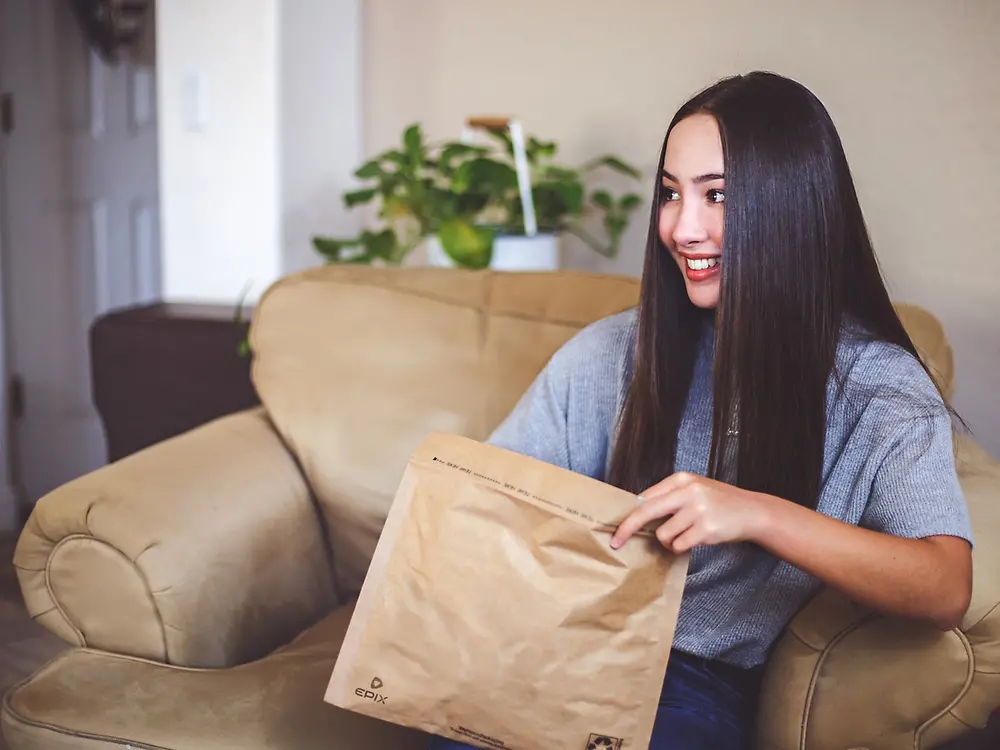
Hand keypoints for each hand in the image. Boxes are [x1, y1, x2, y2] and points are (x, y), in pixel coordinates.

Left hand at [610, 472, 769, 552]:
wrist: (753, 512)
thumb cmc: (719, 502)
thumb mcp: (695, 490)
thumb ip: (669, 497)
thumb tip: (637, 510)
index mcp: (682, 479)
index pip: (646, 497)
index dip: (628, 514)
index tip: (615, 528)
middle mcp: (688, 491)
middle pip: (646, 512)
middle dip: (628, 529)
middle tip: (616, 542)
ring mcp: (698, 510)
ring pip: (664, 534)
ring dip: (669, 541)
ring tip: (686, 534)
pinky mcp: (706, 529)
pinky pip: (679, 545)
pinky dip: (682, 547)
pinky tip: (696, 539)